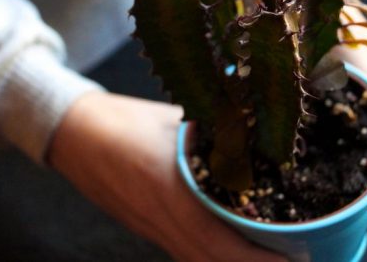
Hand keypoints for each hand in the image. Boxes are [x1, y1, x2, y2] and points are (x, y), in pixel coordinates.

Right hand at [49, 91, 285, 261]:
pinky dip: (210, 258)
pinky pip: (182, 253)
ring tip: (268, 257)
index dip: (255, 260)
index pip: (216, 240)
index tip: (292, 260)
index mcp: (167, 189)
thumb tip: (251, 132)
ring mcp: (150, 228)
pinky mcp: (146, 228)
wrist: (73, 134)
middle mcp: (159, 219)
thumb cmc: (120, 122)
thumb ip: (210, 132)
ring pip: (196, 261)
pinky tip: (229, 249)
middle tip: (294, 261)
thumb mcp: (170, 119)